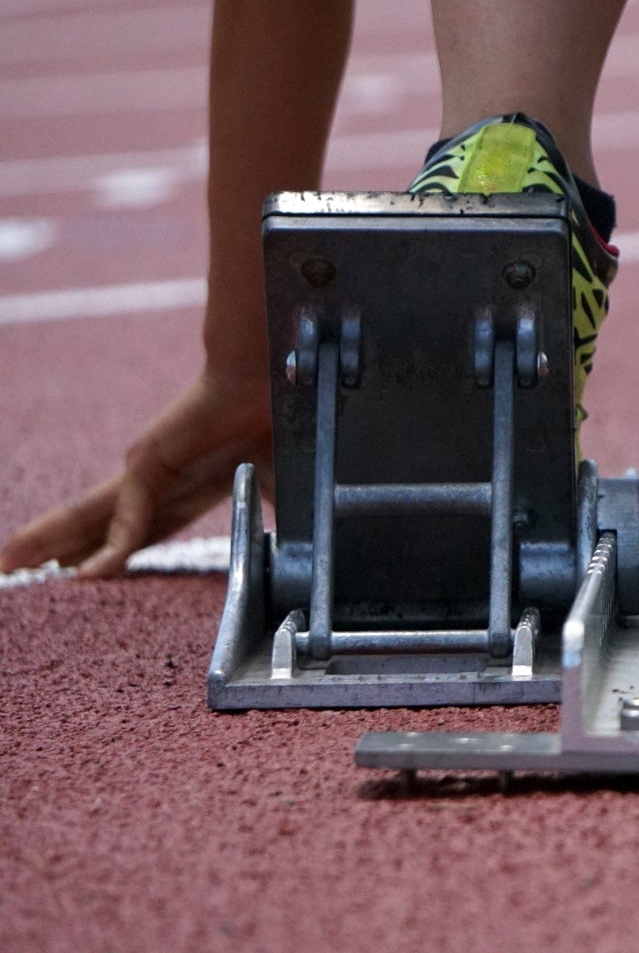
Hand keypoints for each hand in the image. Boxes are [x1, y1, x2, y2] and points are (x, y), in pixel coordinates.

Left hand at [0, 369, 272, 577]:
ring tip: (8, 565)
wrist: (278, 380)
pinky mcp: (150, 462)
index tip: (85, 573)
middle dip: (60, 549)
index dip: (113, 552)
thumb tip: (294, 561)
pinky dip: (110, 550)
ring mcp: (149, 468)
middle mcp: (159, 476)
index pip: (141, 527)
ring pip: (90, 519)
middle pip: (99, 524)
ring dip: (48, 545)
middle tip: (16, 570)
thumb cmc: (284, 423)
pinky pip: (128, 518)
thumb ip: (269, 524)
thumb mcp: (280, 491)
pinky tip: (89, 576)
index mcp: (190, 484)